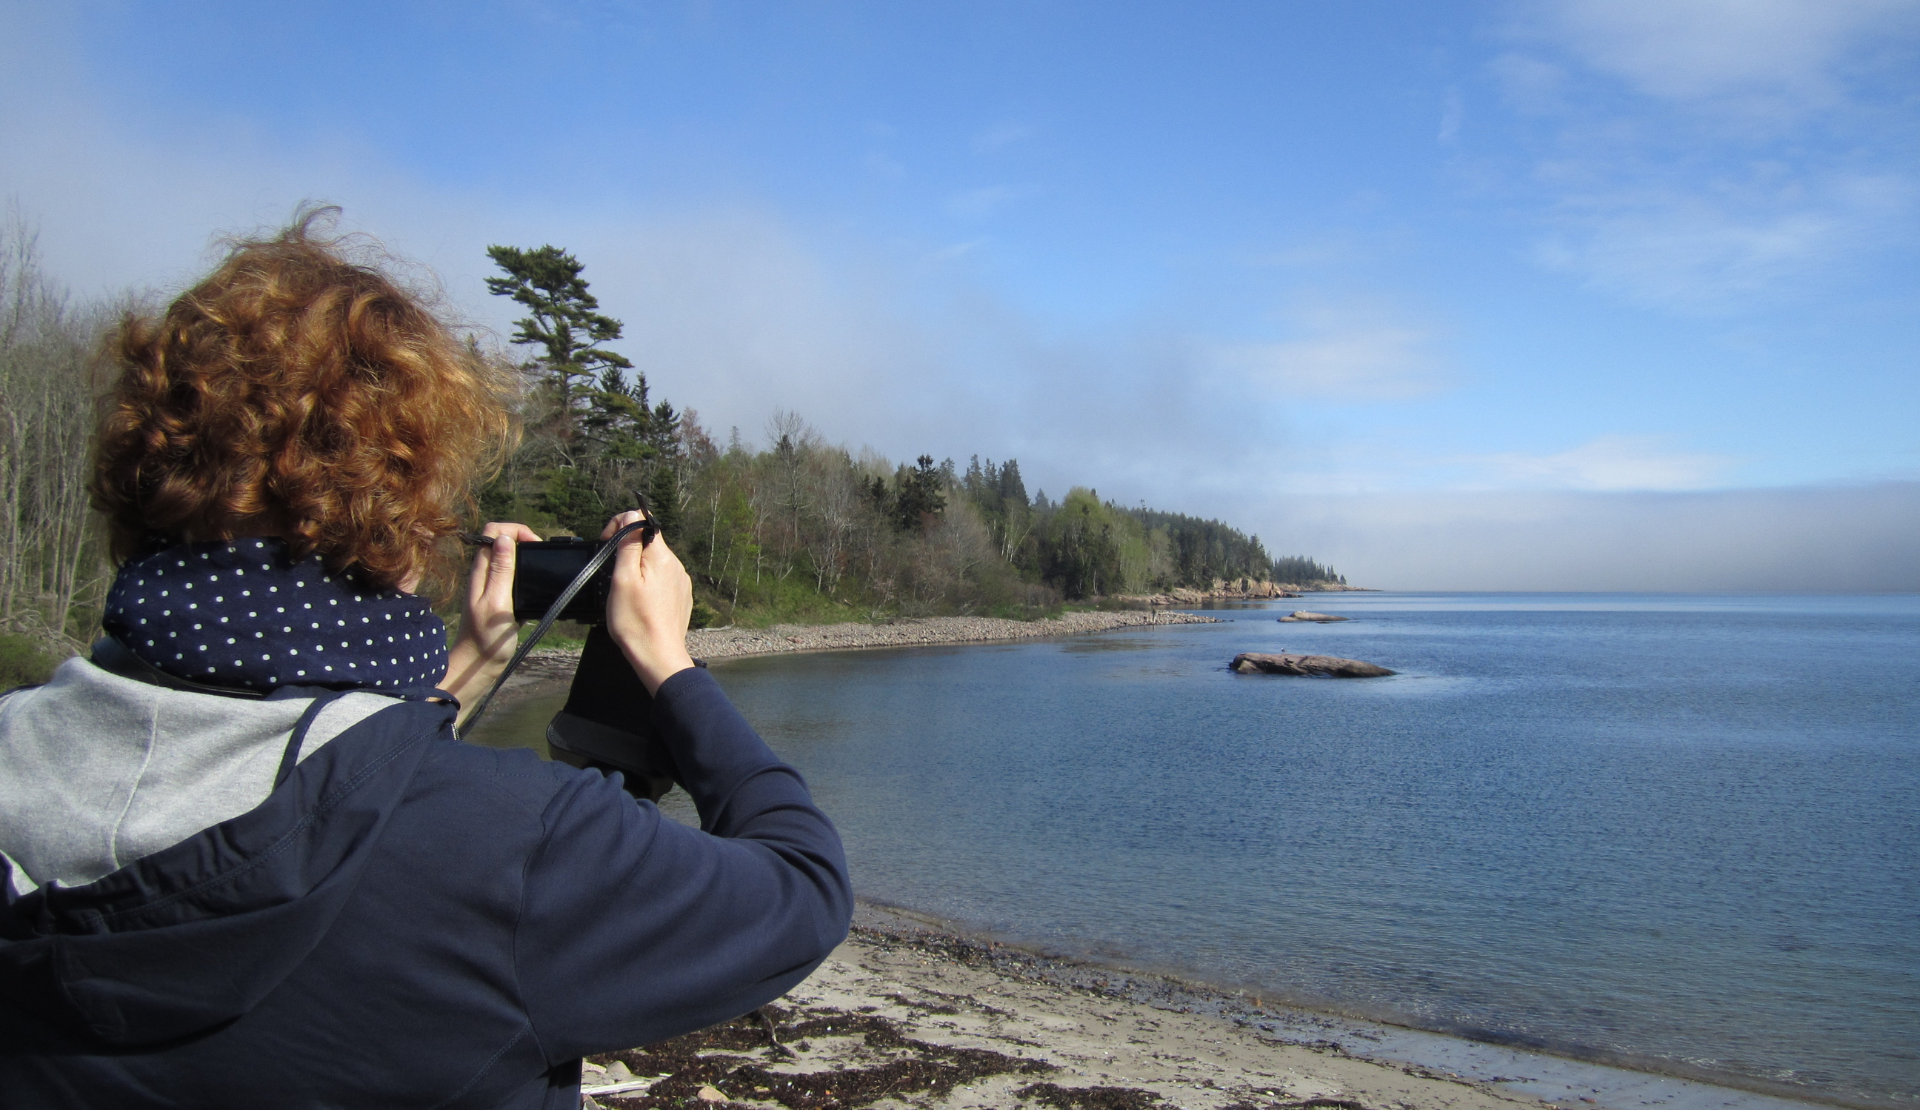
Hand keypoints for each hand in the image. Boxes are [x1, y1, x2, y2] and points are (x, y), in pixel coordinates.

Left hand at [442, 521, 541, 723]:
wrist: (478, 665)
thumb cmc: (486, 638)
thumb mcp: (497, 602)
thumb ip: (501, 570)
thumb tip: (504, 538)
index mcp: (481, 570)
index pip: (493, 531)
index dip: (515, 530)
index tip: (534, 545)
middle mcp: (483, 573)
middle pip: (501, 540)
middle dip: (523, 540)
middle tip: (540, 556)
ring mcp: (489, 585)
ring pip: (507, 557)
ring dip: (525, 557)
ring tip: (540, 570)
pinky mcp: (497, 597)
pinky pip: (511, 576)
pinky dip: (524, 575)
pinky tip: (533, 588)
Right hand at [602, 509, 695, 693]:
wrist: (658, 657)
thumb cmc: (635, 622)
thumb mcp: (622, 579)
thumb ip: (628, 545)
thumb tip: (632, 516)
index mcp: (661, 556)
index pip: (642, 520)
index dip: (620, 526)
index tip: (607, 545)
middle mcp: (675, 564)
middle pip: (647, 542)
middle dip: (627, 551)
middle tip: (612, 576)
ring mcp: (680, 581)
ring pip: (653, 562)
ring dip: (637, 569)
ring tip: (625, 594)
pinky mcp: (680, 596)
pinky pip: (661, 579)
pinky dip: (647, 584)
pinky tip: (639, 603)